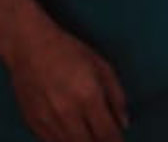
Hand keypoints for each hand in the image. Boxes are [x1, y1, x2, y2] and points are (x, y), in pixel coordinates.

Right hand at [5, 16, 126, 141]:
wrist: (30, 48)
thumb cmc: (70, 53)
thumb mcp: (103, 68)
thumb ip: (117, 96)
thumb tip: (123, 122)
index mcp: (89, 97)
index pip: (106, 132)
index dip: (116, 141)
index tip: (120, 141)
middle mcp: (67, 113)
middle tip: (105, 138)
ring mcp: (47, 120)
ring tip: (90, 136)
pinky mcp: (32, 122)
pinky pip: (51, 141)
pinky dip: (64, 141)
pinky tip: (72, 135)